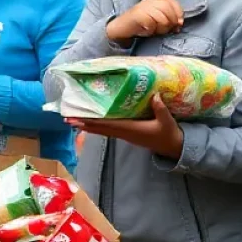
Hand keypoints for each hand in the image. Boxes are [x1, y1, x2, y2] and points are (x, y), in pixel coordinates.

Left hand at [68, 94, 182, 160]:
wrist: (174, 147)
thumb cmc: (169, 134)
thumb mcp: (167, 120)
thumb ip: (160, 108)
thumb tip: (155, 95)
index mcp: (131, 129)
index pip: (107, 125)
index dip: (92, 121)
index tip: (78, 118)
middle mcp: (124, 133)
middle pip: (99, 129)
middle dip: (83, 124)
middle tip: (66, 119)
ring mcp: (124, 135)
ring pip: (101, 131)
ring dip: (87, 126)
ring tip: (72, 121)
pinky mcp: (126, 135)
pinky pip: (107, 131)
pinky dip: (96, 127)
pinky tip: (89, 124)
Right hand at [105, 0, 183, 43]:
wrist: (120, 28)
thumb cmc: (141, 25)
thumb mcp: (158, 20)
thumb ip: (169, 18)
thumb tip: (180, 23)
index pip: (172, 1)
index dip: (178, 12)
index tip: (178, 24)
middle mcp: (149, 0)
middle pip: (168, 8)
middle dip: (171, 22)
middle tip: (166, 30)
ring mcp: (142, 6)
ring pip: (162, 17)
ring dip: (162, 28)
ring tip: (155, 31)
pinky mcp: (137, 14)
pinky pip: (151, 23)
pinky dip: (151, 30)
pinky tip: (146, 31)